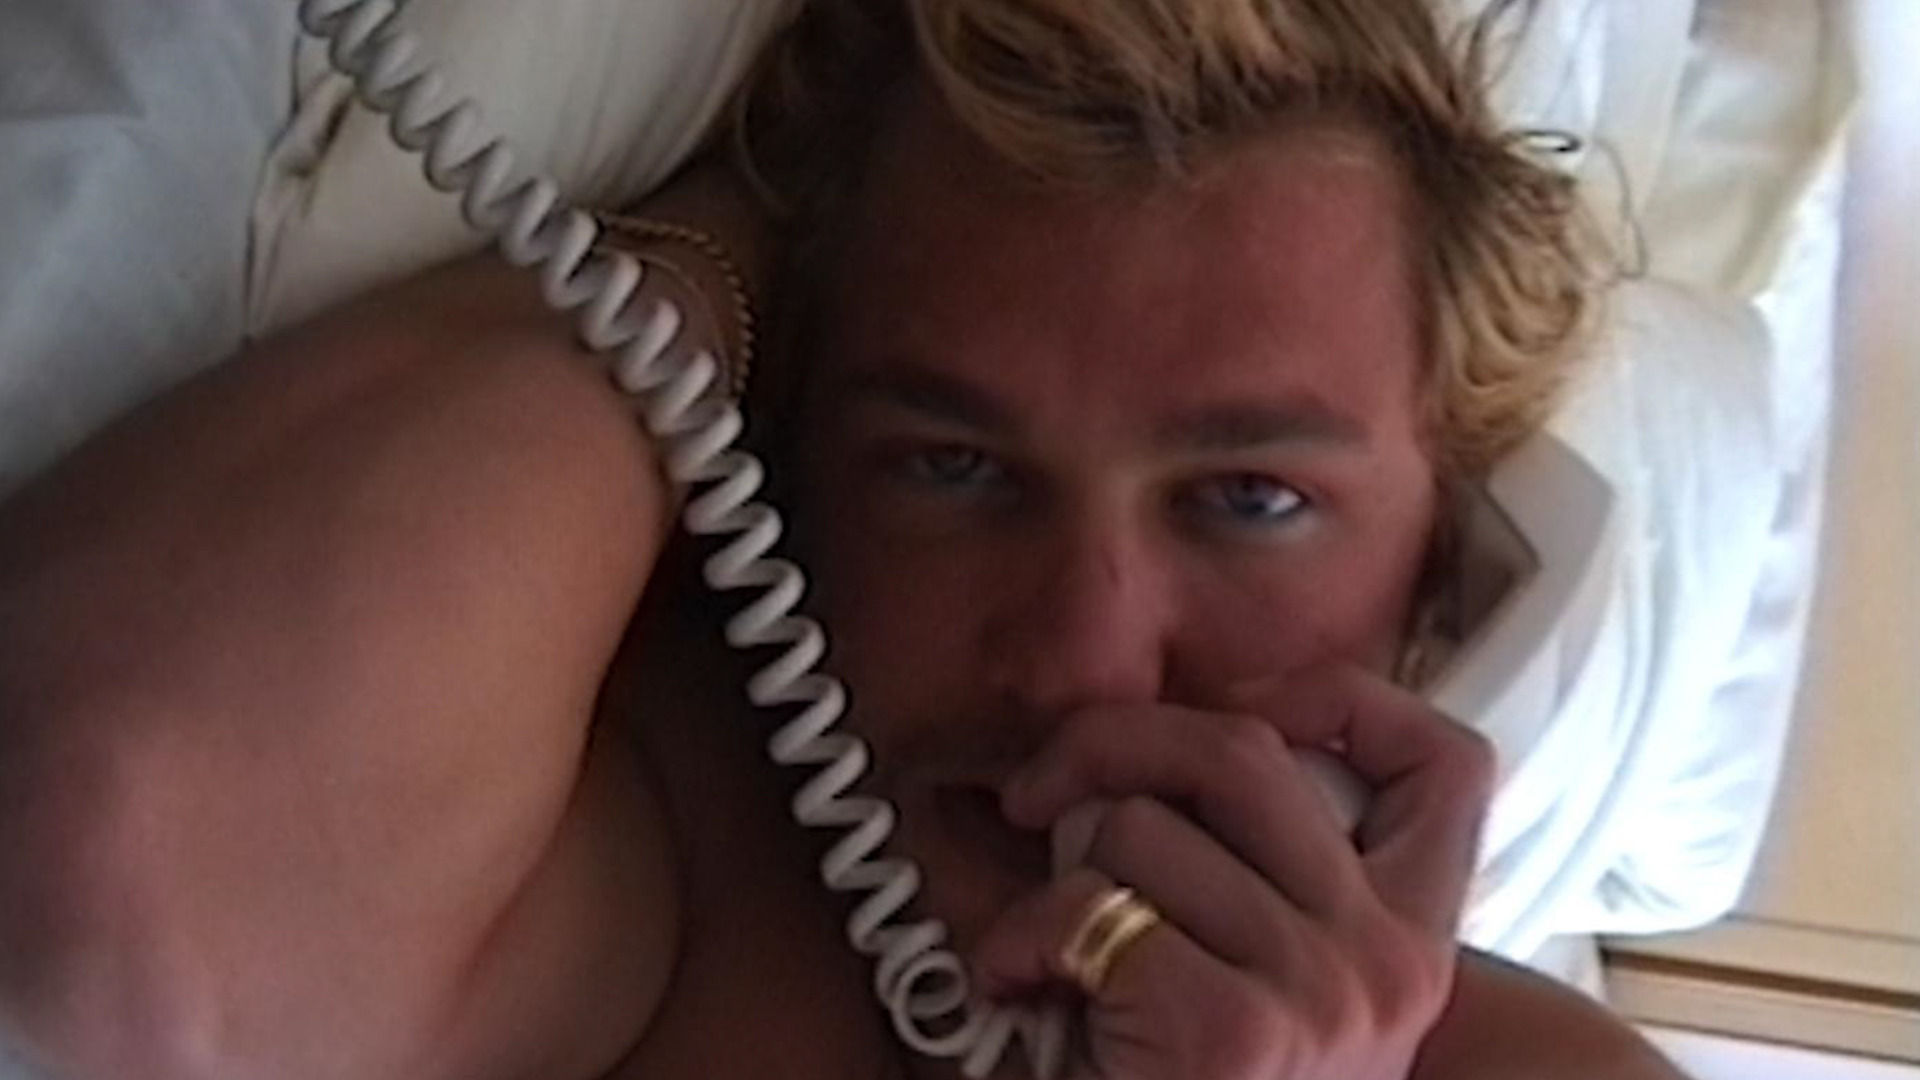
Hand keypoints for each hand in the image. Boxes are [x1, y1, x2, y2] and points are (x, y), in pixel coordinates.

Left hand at [972, 666, 1495, 1079]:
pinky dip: (1020, 937)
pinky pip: (1088, 907)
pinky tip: (1016, 984)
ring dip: (1060, 872)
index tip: (1248, 708)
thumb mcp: (1269, 979)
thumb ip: (1256, 874)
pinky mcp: (1231, 1031)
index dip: (1345, 700)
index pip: (1447, 766)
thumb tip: (1145, 756)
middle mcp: (1385, 958)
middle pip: (1245, 750)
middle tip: (1042, 793)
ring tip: (1051, 946)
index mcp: (1413, 939)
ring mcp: (1318, 991)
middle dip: (1113, 741)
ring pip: (1140, 826)